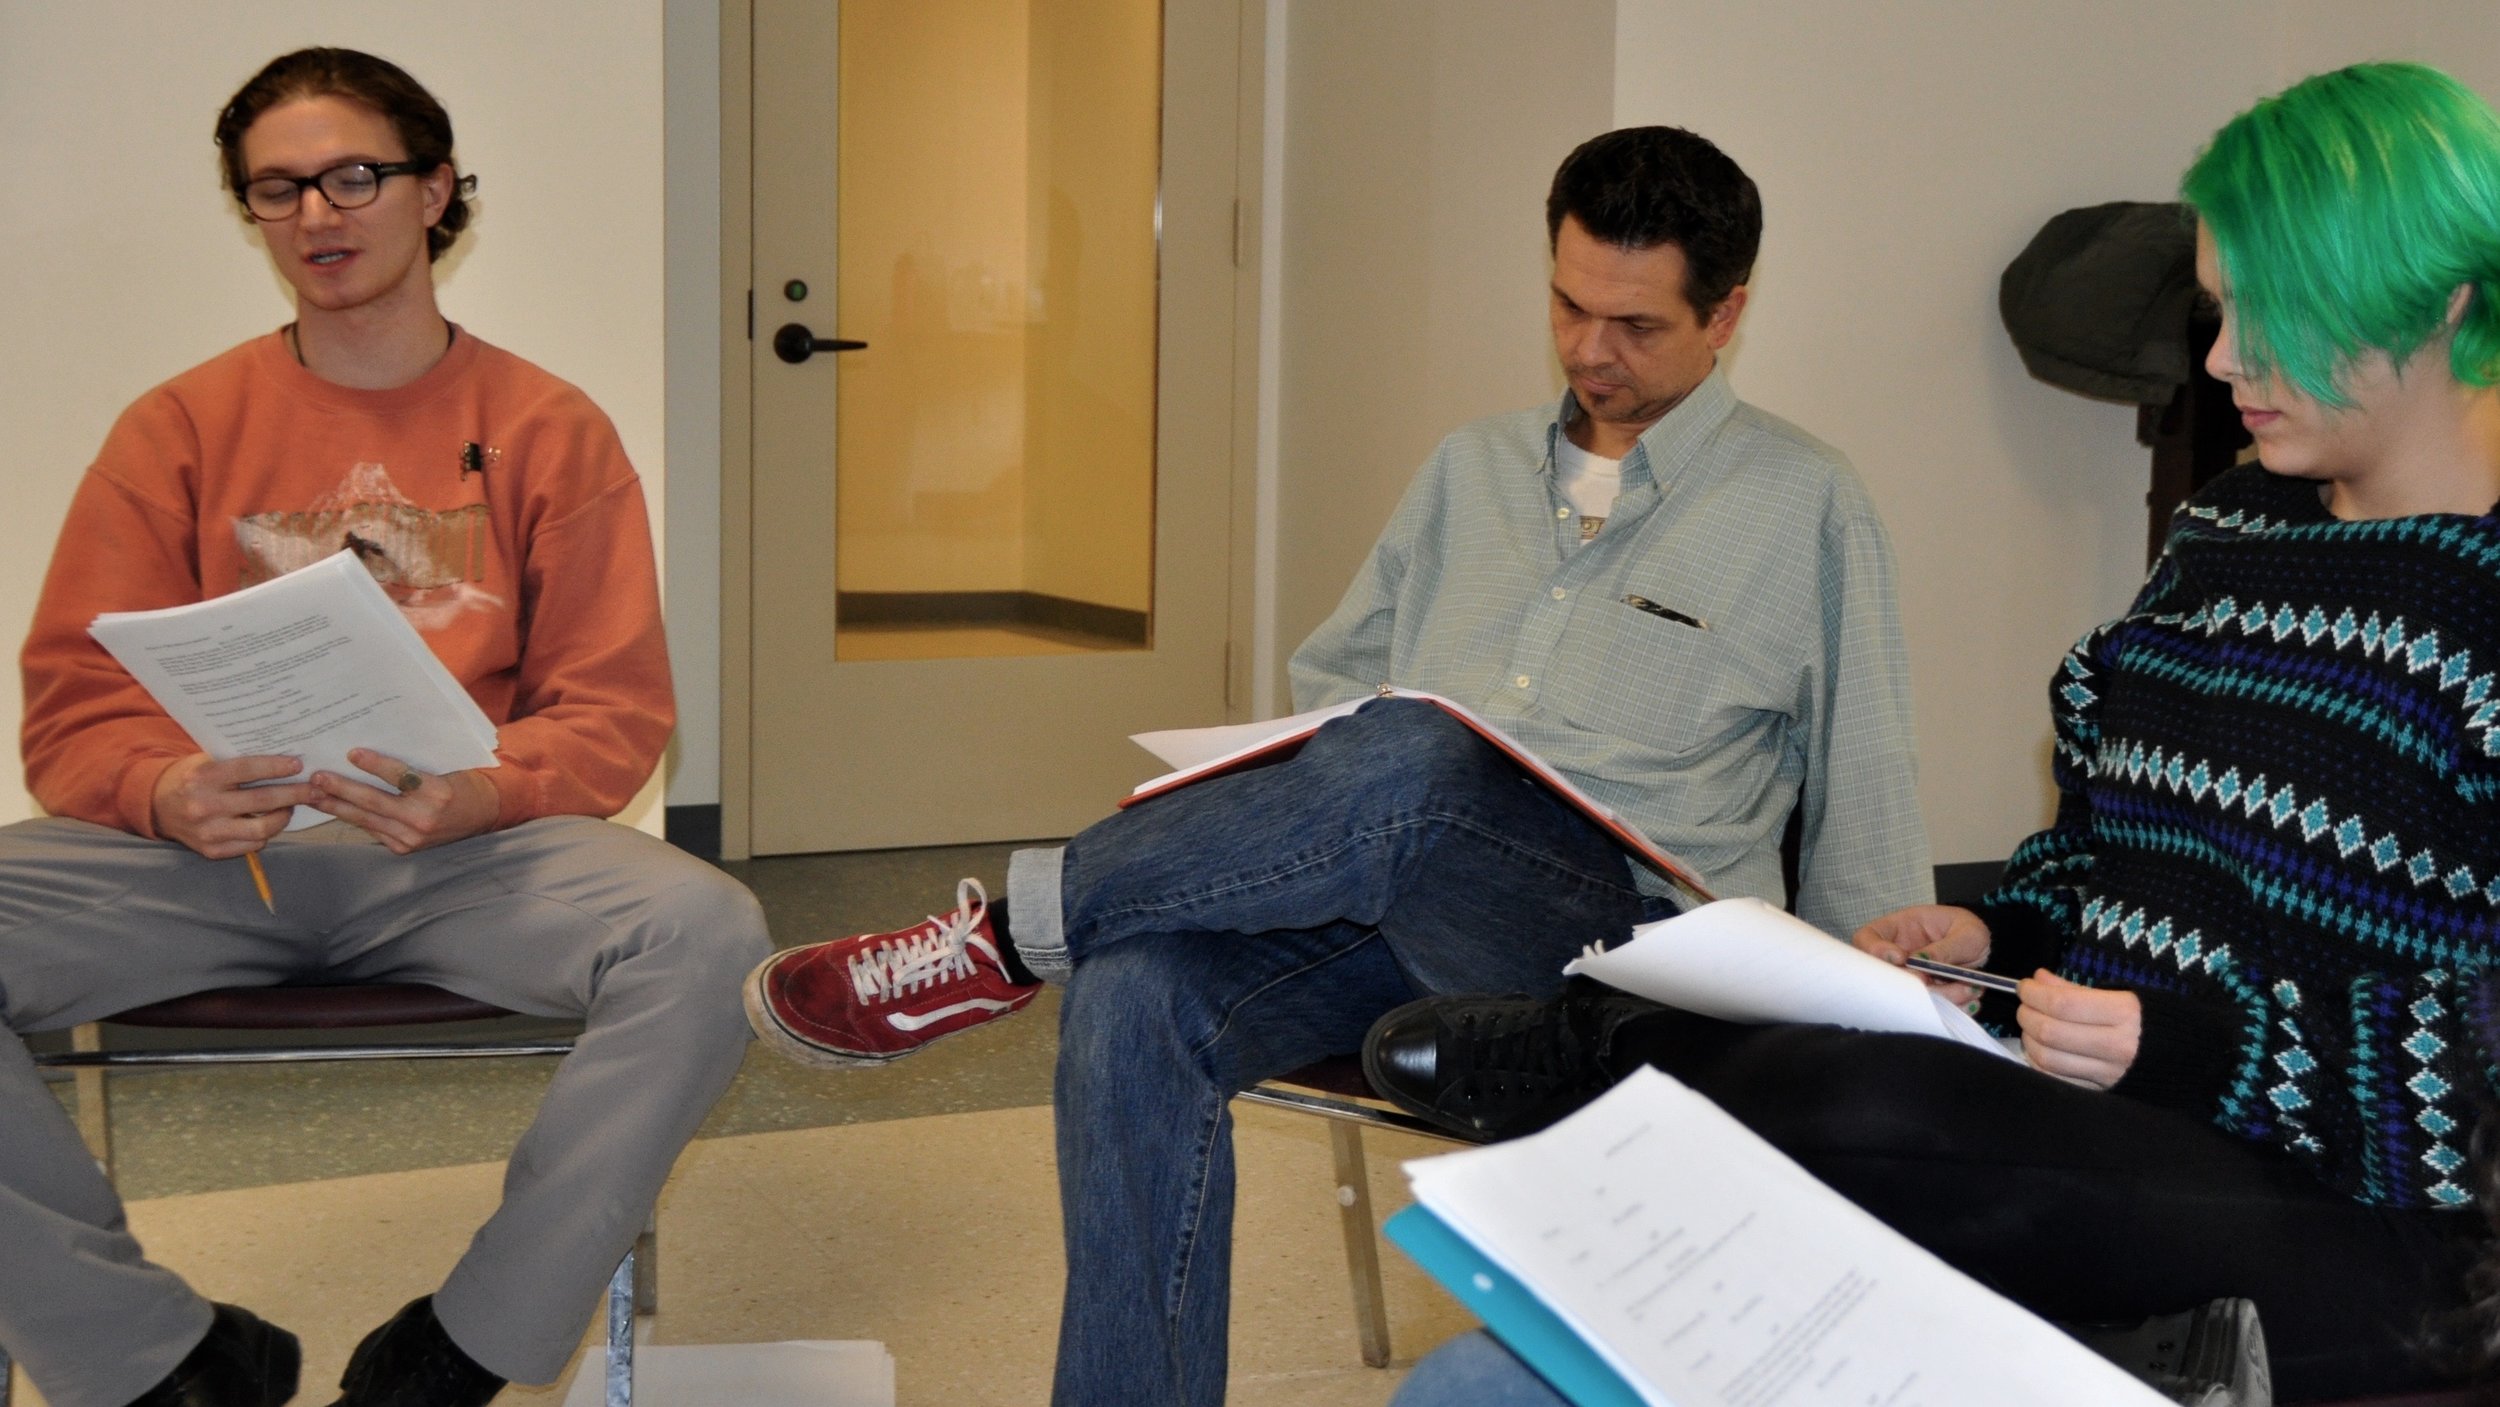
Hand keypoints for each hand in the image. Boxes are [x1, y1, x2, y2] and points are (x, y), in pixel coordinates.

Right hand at [150, 753, 315, 858]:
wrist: (156, 805)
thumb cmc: (191, 777)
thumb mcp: (206, 761)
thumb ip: (237, 761)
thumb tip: (284, 759)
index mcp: (203, 777)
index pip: (247, 770)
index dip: (276, 767)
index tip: (298, 765)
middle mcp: (204, 806)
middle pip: (262, 801)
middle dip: (295, 794)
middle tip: (315, 790)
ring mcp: (207, 831)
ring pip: (261, 830)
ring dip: (283, 817)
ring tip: (291, 807)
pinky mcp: (211, 850)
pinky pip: (251, 846)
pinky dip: (265, 835)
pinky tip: (270, 823)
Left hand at [307, 748, 498, 853]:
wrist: (484, 814)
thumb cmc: (462, 784)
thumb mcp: (444, 769)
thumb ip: (412, 767)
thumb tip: (371, 753)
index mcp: (438, 794)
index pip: (400, 777)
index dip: (375, 765)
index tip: (352, 753)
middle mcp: (424, 818)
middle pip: (375, 802)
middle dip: (342, 788)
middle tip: (317, 778)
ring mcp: (413, 837)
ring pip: (367, 819)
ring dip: (338, 806)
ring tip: (314, 795)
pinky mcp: (405, 848)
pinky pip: (373, 830)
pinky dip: (353, 818)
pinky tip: (334, 808)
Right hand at [1851, 904, 1991, 1005]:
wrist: (1986, 952)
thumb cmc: (1970, 932)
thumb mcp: (1967, 934)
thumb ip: (1946, 948)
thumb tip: (1920, 964)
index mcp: (1898, 929)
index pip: (1866, 938)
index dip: (1875, 950)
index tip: (1902, 958)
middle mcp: (1896, 957)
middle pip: (1883, 975)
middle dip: (1911, 983)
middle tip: (1933, 981)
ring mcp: (1908, 980)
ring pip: (1908, 998)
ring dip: (1940, 997)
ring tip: (1968, 988)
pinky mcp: (1923, 999)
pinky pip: (1928, 1011)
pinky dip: (1951, 1008)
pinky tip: (1970, 998)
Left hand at [2015, 971, 2140, 1087]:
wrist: (2186, 1058)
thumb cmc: (2152, 1020)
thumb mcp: (2122, 996)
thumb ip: (2076, 990)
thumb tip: (2038, 979)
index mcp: (2125, 1014)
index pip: (2063, 1004)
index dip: (2035, 994)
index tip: (2024, 985)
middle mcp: (2117, 1046)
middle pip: (2051, 1031)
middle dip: (2027, 1014)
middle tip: (2025, 1004)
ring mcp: (2109, 1073)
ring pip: (2048, 1058)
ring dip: (2028, 1039)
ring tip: (2030, 1025)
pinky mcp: (2102, 1092)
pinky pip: (2056, 1079)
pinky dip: (2038, 1062)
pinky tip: (2039, 1049)